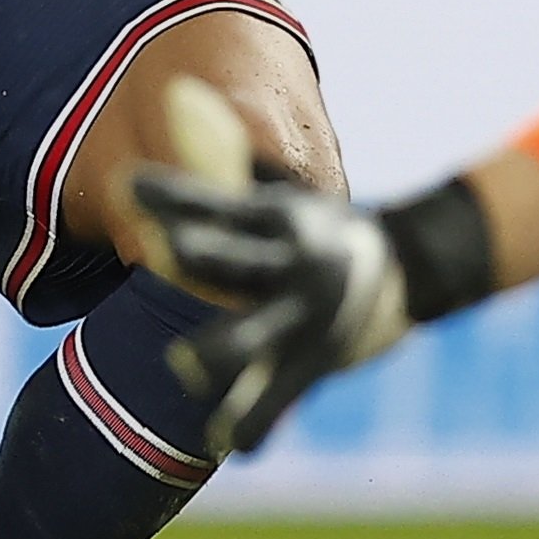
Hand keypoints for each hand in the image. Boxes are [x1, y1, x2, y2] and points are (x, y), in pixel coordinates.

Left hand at [126, 79, 409, 457]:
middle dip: (205, 256)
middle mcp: (290, 264)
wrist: (411, 267)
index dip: (173, 194)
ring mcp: (304, 316)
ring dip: (222, 352)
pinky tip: (228, 444)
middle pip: (241, 260)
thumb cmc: (318, 227)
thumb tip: (176, 93)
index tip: (127, 183)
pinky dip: (258, 419)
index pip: (218, 202)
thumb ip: (225, 153)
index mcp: (276, 218)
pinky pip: (282, 394)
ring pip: (258, 337)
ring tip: (183, 365)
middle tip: (166, 251)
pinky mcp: (316, 361)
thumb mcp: (280, 188)